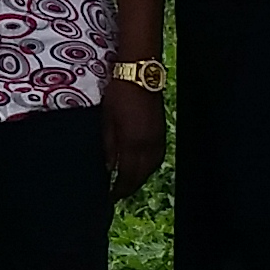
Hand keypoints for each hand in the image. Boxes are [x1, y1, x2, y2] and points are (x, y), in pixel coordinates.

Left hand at [101, 77, 165, 199]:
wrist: (140, 73)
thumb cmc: (118, 94)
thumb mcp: (107, 121)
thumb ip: (108, 146)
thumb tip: (108, 168)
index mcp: (133, 143)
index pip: (127, 175)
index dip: (119, 189)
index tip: (110, 197)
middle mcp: (149, 145)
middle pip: (141, 175)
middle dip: (130, 187)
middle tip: (117, 194)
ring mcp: (158, 138)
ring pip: (152, 167)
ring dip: (140, 178)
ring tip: (127, 183)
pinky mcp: (162, 131)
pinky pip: (157, 157)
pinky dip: (148, 166)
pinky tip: (140, 166)